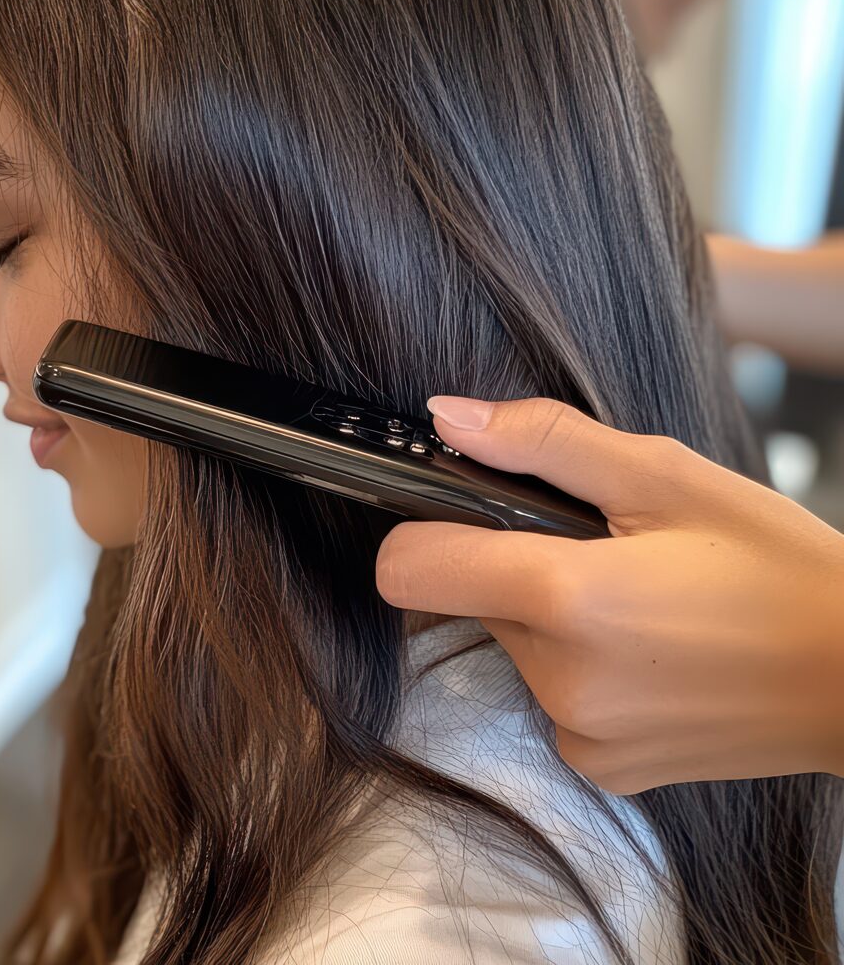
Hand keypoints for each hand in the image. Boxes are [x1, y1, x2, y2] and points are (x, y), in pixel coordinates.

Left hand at [376, 396, 843, 793]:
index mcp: (565, 598)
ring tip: (640, 600)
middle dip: (512, 565)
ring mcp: (577, 732)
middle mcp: (557, 678)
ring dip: (550, 615)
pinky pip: (548, 695)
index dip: (420, 529)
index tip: (462, 509)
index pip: (408, 569)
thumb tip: (447, 420)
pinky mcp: (599, 765)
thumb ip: (542, 443)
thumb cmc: (777, 567)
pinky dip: (578, 666)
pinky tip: (649, 651)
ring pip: (512, 643)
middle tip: (601, 551)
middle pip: (468, 599)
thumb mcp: (665, 477)